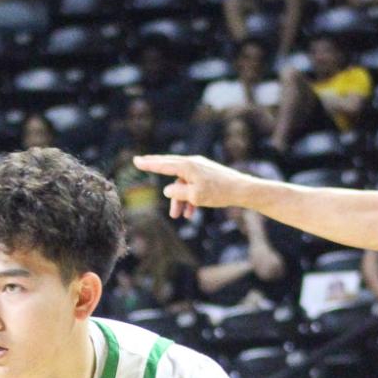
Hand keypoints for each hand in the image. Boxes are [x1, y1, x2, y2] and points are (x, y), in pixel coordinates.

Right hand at [131, 154, 247, 219]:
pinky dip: (190, 199)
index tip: (136, 161)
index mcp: (187, 166)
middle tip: (140, 164)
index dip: (148, 164)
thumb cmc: (218, 192)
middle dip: (156, 171)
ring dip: (179, 200)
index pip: (163, 165)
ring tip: (178, 217)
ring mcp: (200, 168)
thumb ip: (178, 193)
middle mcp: (192, 163)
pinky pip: (193, 186)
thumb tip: (167, 190)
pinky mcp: (207, 175)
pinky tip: (190, 214)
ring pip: (182, 183)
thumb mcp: (195, 196)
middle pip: (170, 167)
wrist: (241, 190)